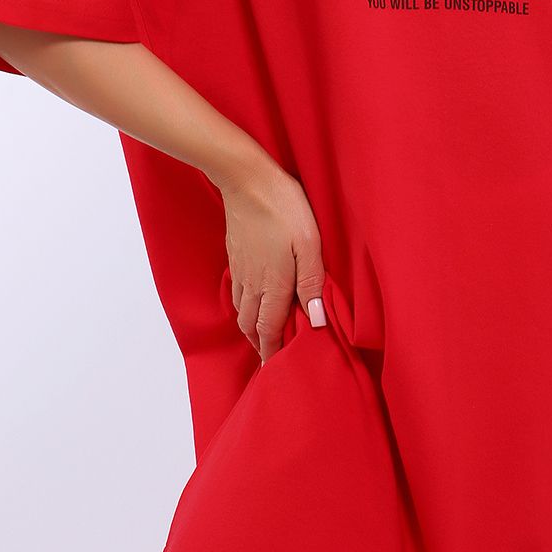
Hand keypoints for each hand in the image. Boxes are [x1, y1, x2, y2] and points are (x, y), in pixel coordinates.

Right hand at [209, 156, 328, 362]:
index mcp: (273, 284)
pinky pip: (236, 291)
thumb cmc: (284, 208)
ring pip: (241, 309)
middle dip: (260, 344)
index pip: (269, 330)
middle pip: (251, 325)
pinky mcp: (235, 254)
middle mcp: (252, 283)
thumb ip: (312, 282)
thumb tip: (316, 320)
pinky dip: (244, 305)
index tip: (275, 371)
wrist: (246, 179)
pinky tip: (254, 298)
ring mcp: (240, 269)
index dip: (272, 352)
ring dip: (251, 326)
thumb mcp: (308, 243)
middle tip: (272, 356)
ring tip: (264, 332)